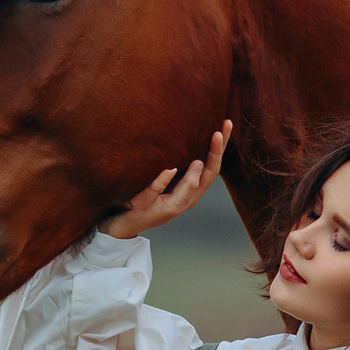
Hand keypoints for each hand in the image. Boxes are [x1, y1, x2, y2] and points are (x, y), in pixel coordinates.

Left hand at [103, 121, 230, 239]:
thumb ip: (179, 167)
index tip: (227, 124)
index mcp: (191, 192)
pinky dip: (163, 180)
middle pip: (207, 177)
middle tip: (220, 132)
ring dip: (194, 174)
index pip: (212, 167)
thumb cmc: (145, 200)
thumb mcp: (166, 183)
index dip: (221, 148)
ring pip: (188, 190)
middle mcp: (185, 201)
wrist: (122, 225)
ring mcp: (167, 207)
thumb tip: (189, 142)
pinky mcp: (147, 207)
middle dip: (215, 155)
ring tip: (199, 158)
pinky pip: (156, 192)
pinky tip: (169, 169)